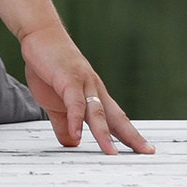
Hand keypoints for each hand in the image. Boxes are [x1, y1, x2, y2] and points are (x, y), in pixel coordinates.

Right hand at [17, 23, 151, 153]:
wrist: (40, 34)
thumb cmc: (49, 66)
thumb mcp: (55, 102)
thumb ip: (64, 123)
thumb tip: (72, 142)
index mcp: (95, 95)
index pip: (117, 120)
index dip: (130, 135)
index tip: (145, 150)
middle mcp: (95, 89)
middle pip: (116, 117)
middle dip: (130, 136)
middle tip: (145, 152)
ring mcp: (84, 83)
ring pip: (97, 112)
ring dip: (103, 134)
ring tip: (109, 153)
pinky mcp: (68, 79)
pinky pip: (75, 102)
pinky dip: (75, 119)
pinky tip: (76, 133)